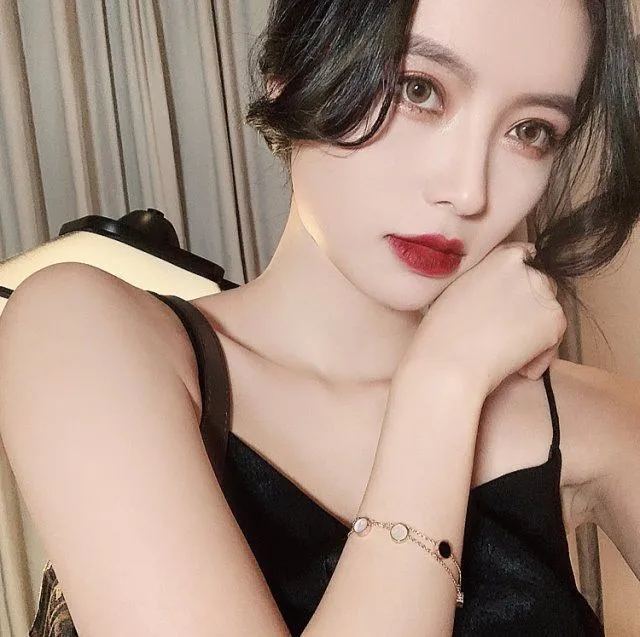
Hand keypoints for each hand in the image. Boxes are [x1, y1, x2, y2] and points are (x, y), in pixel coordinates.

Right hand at [398, 242, 566, 396]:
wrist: (451, 361)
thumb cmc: (444, 330)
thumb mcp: (460, 286)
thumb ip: (486, 279)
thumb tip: (499, 289)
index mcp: (503, 255)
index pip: (525, 259)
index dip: (518, 284)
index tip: (509, 302)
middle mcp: (529, 269)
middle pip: (541, 287)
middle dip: (529, 308)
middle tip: (507, 333)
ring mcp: (545, 294)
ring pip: (548, 315)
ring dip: (535, 334)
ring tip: (509, 355)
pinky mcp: (555, 321)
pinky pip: (554, 340)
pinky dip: (541, 356)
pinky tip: (519, 369)